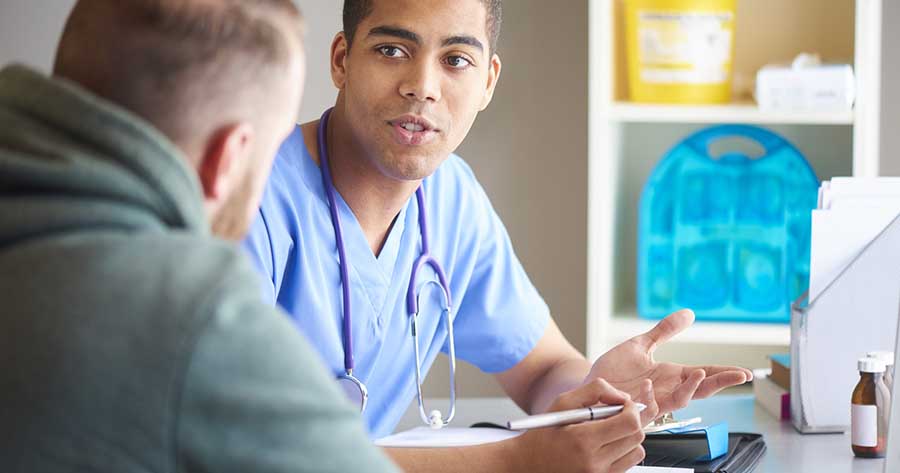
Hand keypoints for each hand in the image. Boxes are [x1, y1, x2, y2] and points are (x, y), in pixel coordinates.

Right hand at [510, 379, 647, 472]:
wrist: (529, 464)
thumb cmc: (544, 433)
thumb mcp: (562, 402)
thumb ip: (595, 390)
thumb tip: (623, 396)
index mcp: (583, 440)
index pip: (629, 423)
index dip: (632, 409)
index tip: (625, 404)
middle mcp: (594, 462)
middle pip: (636, 436)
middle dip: (631, 421)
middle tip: (616, 415)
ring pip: (637, 451)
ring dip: (628, 437)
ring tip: (608, 432)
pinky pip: (629, 464)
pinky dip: (623, 451)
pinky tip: (606, 446)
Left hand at [586, 309, 752, 415]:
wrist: (589, 385)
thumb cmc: (614, 370)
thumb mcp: (641, 345)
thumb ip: (664, 331)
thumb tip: (689, 313)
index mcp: (671, 376)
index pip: (704, 375)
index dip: (725, 374)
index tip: (746, 372)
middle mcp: (665, 391)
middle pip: (700, 389)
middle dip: (720, 382)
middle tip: (739, 376)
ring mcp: (651, 402)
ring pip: (679, 401)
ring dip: (691, 389)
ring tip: (700, 373)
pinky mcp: (633, 410)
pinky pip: (647, 408)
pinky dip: (650, 397)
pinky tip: (649, 384)